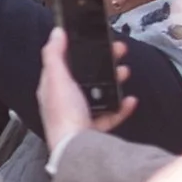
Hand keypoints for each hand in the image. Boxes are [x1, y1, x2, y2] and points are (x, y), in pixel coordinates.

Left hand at [38, 27, 136, 151]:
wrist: (76, 148)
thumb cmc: (63, 115)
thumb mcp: (56, 79)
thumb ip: (54, 55)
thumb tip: (56, 33)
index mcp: (52, 89)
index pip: (62, 65)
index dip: (77, 50)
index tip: (94, 39)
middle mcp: (64, 103)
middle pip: (86, 77)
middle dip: (104, 62)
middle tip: (118, 50)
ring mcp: (80, 116)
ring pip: (100, 94)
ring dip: (114, 81)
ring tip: (124, 72)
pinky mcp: (94, 129)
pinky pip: (111, 115)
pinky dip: (122, 108)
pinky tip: (130, 100)